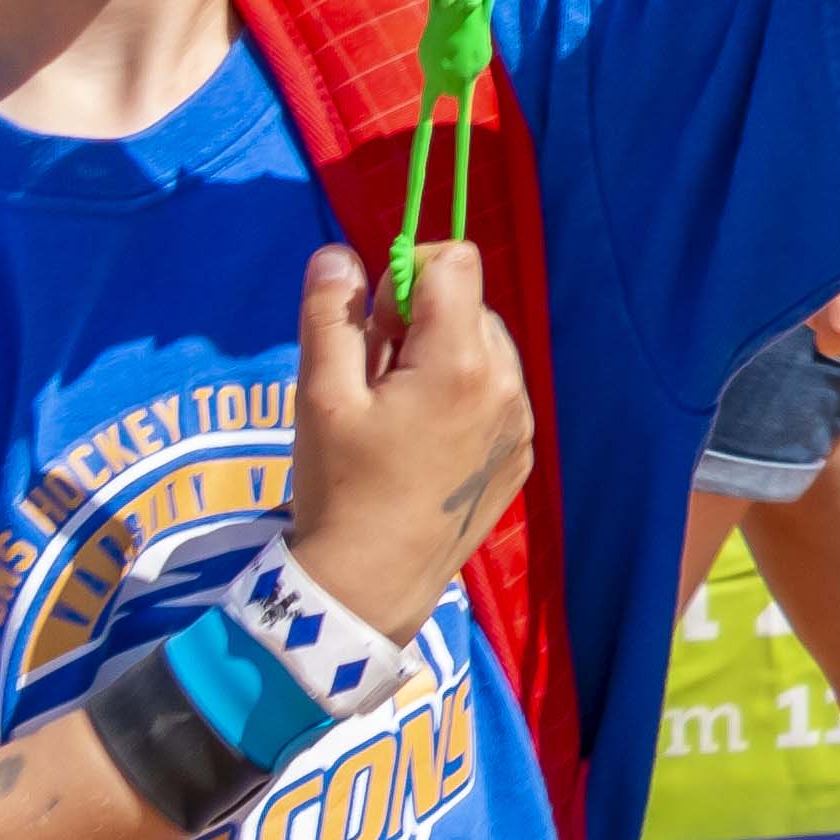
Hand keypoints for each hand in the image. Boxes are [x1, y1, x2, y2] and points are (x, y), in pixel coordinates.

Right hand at [290, 242, 534, 639]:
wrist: (370, 585)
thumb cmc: (339, 487)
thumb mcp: (319, 396)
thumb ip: (329, 315)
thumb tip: (338, 253)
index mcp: (461, 361)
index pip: (456, 261)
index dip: (408, 271)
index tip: (373, 321)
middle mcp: (506, 384)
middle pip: (469, 304)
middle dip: (420, 319)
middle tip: (374, 376)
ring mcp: (520, 423)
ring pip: (485, 347)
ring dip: (442, 356)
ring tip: (395, 413)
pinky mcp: (520, 454)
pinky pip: (496, 394)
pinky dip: (461, 397)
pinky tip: (421, 443)